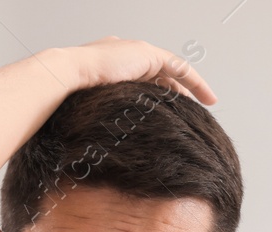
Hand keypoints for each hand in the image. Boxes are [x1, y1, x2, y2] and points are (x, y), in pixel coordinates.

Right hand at [65, 36, 216, 104]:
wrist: (68, 75)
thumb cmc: (71, 96)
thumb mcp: (92, 107)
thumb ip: (102, 114)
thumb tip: (101, 137)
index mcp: (112, 67)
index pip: (142, 81)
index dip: (156, 95)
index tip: (165, 110)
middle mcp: (127, 56)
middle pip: (160, 76)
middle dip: (175, 92)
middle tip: (188, 110)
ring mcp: (137, 53)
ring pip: (172, 72)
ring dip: (189, 88)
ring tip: (203, 104)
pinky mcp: (148, 54)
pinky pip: (178, 68)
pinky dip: (193, 82)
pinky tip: (204, 96)